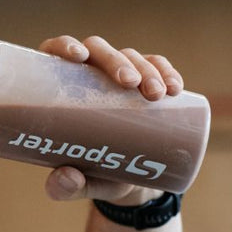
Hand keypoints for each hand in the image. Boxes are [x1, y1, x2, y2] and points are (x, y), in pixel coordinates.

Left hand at [37, 35, 184, 204]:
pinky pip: (159, 67)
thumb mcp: (80, 182)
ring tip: (157, 94)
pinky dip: (168, 72)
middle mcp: (91, 72)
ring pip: (132, 57)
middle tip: (130, 83)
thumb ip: (65, 186)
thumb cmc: (95, 171)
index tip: (78, 57)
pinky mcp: (148, 83)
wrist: (132, 179)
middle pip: (100, 50)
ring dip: (147, 69)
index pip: (56, 52)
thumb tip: (64, 179)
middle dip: (117, 61)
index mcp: (63, 86)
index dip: (65, 45)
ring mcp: (121, 75)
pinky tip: (175, 87)